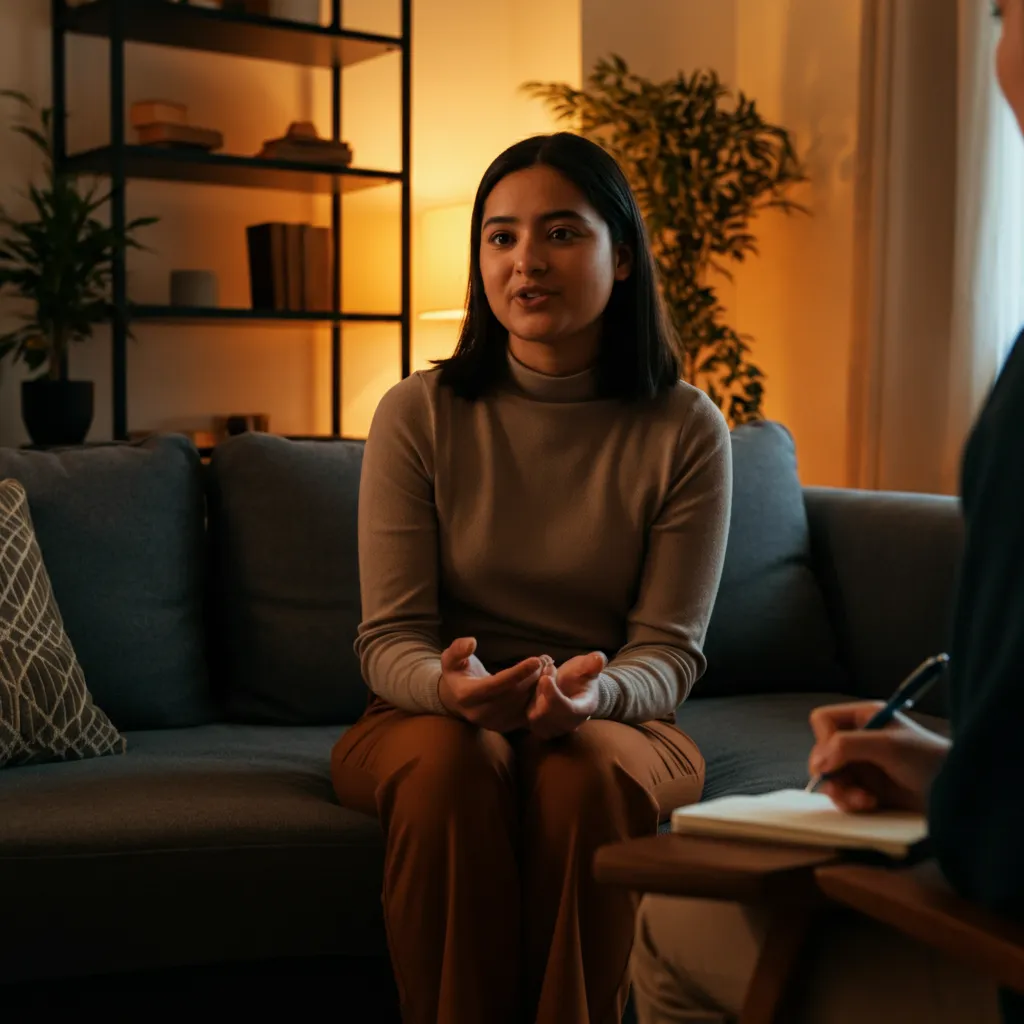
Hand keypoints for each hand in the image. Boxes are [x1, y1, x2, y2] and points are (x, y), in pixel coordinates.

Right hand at [437, 637, 541, 731]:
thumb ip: (458, 649)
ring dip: (539, 685)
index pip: (497, 685)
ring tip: (548, 666)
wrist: (457, 700)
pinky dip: (539, 697)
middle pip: (514, 694)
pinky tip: (545, 681)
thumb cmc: (457, 673)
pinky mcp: (506, 727)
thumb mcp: (451, 659)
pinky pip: (527, 713)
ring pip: (523, 704)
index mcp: (467, 695)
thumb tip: (471, 642)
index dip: (518, 673)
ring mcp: (494, 723)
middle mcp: (481, 713)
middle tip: (546, 659)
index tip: (537, 660)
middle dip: (533, 676)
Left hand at [526, 651, 606, 739]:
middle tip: (547, 669)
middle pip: (546, 715)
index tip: (545, 678)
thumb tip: (599, 659)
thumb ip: (593, 663)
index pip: (567, 710)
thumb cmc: (582, 677)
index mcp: (583, 710)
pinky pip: (527, 717)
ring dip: (535, 695)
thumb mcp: (588, 667)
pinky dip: (529, 701)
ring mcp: (553, 728)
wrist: (575, 690)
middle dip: (542, 690)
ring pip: (534, 716)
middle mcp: (568, 724)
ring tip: (544, 677)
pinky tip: (537, 686)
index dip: (554, 696)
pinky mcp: (539, 727)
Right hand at [808, 701, 951, 812]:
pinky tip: (870, 805)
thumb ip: (847, 746)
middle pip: (821, 752)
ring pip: (830, 777)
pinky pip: (843, 795)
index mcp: (864, 718)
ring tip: (863, 800)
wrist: (957, 794)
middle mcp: (859, 740)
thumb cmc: (927, 760)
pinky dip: (851, 802)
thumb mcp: (887, 746)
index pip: (823, 721)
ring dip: (841, 791)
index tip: (834, 759)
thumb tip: (819, 762)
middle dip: (831, 772)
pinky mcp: (868, 790)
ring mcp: (863, 766)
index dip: (823, 739)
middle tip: (843, 785)